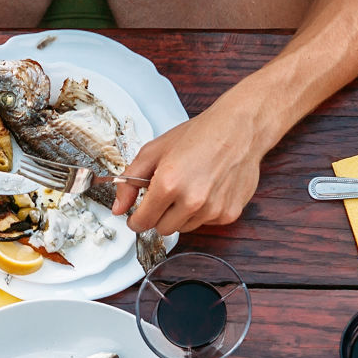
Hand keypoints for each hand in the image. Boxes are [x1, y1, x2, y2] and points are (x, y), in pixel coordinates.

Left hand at [112, 105, 263, 235]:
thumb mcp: (154, 151)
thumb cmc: (198, 135)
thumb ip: (129, 181)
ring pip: (184, 227)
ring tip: (189, 187)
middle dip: (159, 215)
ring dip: (181, 214)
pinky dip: (202, 212)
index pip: (142, 222)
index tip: (137, 216)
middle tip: (166, 194)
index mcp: (168, 184)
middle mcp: (191, 201)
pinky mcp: (228, 213)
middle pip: (162, 229)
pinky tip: (207, 189)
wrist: (239, 128)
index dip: (136, 219)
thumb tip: (118, 208)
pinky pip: (205, 223)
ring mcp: (212, 210)